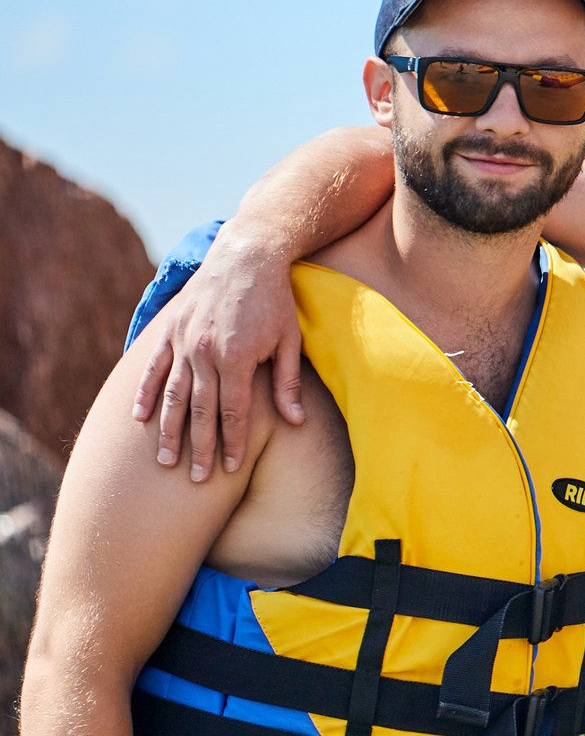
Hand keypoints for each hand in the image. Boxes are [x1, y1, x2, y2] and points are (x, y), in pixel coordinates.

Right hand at [132, 231, 304, 478]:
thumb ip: (288, 383)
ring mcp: (183, 342)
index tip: (229, 468)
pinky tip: (138, 418)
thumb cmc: (275, 301)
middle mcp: (205, 354)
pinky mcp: (171, 332)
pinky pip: (153, 368)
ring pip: (173, 395)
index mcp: (237, 359)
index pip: (233, 412)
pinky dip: (145, 393)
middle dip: (199, 447)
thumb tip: (296, 421)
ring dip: (169, 430)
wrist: (246, 255)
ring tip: (165, 461)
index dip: (231, 442)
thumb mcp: (289, 340)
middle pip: (201, 411)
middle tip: (197, 479)